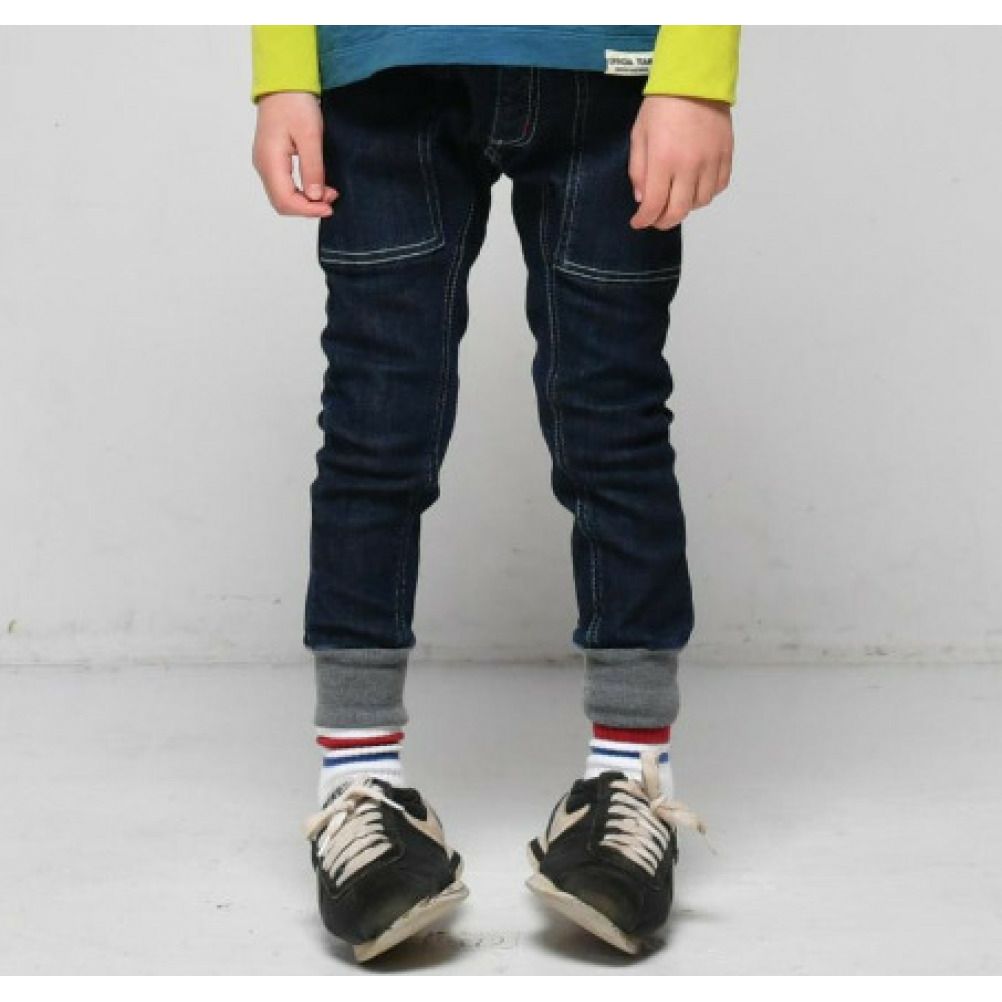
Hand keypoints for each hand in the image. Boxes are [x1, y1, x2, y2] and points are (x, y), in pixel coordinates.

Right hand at [252, 92, 337, 217]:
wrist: (283, 83)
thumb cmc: (295, 103)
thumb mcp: (310, 135)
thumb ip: (312, 168)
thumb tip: (315, 197)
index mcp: (269, 161)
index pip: (285, 200)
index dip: (308, 210)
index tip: (329, 207)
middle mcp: (263, 166)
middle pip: (282, 203)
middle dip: (307, 208)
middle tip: (331, 200)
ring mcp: (265, 164)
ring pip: (283, 197)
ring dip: (305, 201)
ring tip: (328, 193)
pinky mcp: (271, 161)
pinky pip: (284, 186)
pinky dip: (301, 192)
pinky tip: (317, 185)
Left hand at [629, 95, 732, 229]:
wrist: (696, 78)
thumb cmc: (662, 105)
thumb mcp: (639, 135)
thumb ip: (638, 170)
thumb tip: (643, 199)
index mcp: (664, 160)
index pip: (655, 205)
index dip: (644, 220)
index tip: (638, 222)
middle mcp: (690, 165)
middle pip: (679, 211)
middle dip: (664, 221)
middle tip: (656, 219)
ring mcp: (711, 161)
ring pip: (701, 202)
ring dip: (686, 207)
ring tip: (676, 198)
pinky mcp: (726, 154)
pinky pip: (719, 186)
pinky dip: (707, 193)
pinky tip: (696, 187)